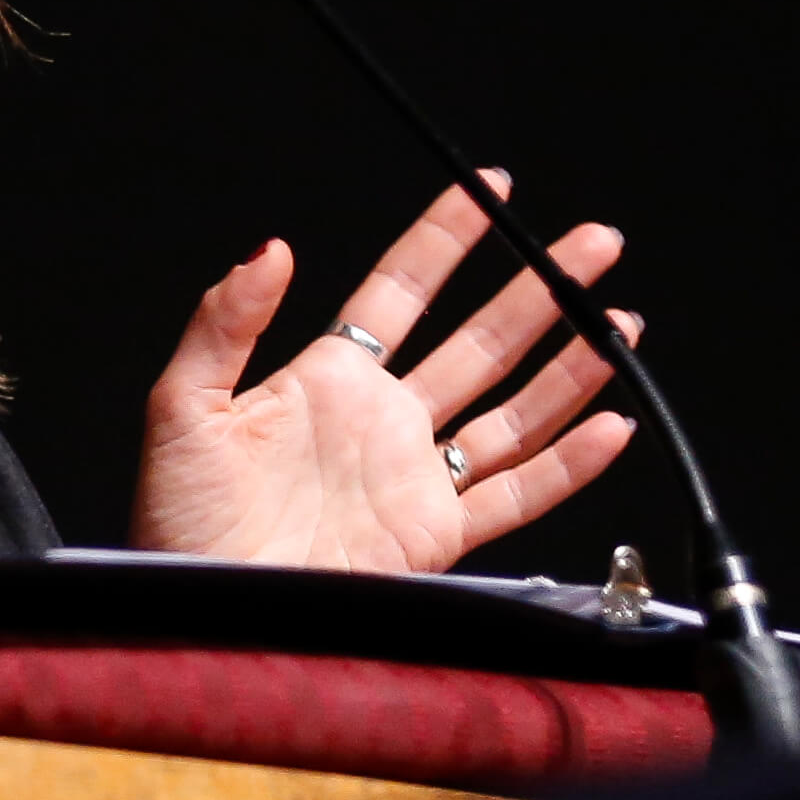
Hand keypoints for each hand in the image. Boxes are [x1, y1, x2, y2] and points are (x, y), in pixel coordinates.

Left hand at [126, 175, 642, 575]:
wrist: (202, 610)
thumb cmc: (179, 522)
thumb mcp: (183, 407)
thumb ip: (225, 324)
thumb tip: (270, 249)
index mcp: (328, 381)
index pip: (401, 291)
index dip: (446, 238)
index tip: (490, 189)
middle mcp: (383, 422)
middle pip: (480, 340)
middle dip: (539, 288)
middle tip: (594, 241)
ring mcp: (414, 479)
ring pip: (512, 411)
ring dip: (569, 368)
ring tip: (620, 320)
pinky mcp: (433, 537)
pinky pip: (514, 495)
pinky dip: (567, 465)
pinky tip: (611, 427)